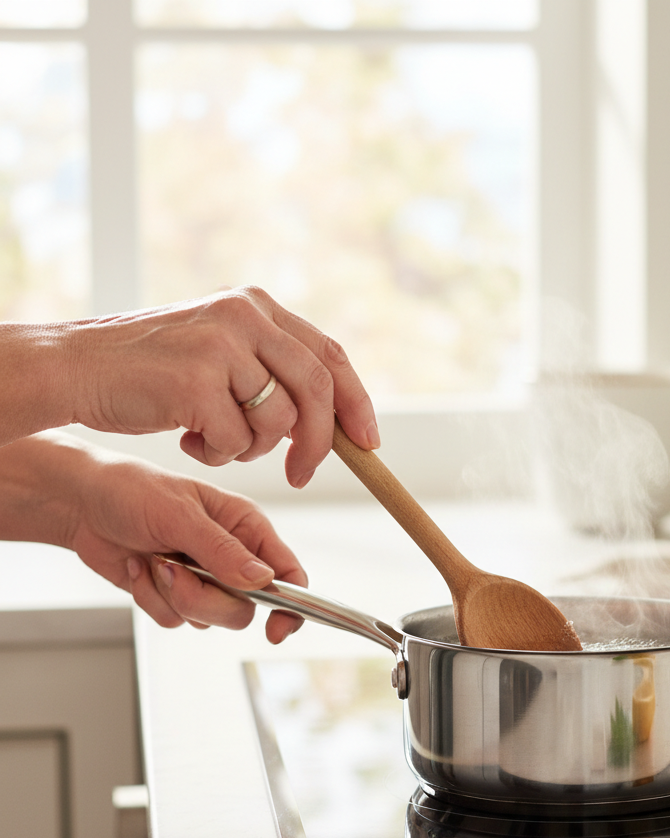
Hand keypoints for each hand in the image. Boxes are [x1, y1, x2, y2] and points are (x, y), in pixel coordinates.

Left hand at [0, 433, 306, 641]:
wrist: (79, 504)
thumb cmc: (131, 490)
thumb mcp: (178, 514)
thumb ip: (222, 551)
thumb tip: (262, 580)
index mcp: (246, 527)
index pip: (287, 572)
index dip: (290, 604)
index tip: (276, 628)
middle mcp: (232, 555)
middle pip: (244, 606)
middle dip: (204, 598)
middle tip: (173, 573)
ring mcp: (203, 578)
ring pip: (209, 617)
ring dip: (172, 595)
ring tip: (152, 561)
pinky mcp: (174, 593)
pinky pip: (174, 619)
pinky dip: (150, 598)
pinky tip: (137, 567)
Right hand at [8, 285, 377, 486]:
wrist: (76, 367)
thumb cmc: (152, 372)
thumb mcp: (221, 354)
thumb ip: (272, 372)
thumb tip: (336, 423)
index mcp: (255, 306)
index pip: (330, 354)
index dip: (356, 402)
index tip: (368, 443)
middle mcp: (244, 316)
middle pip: (318, 389)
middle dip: (319, 443)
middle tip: (302, 475)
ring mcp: (221, 346)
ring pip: (277, 421)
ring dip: (250, 449)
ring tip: (212, 438)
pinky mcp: (197, 380)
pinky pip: (236, 440)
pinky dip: (217, 454)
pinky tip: (186, 438)